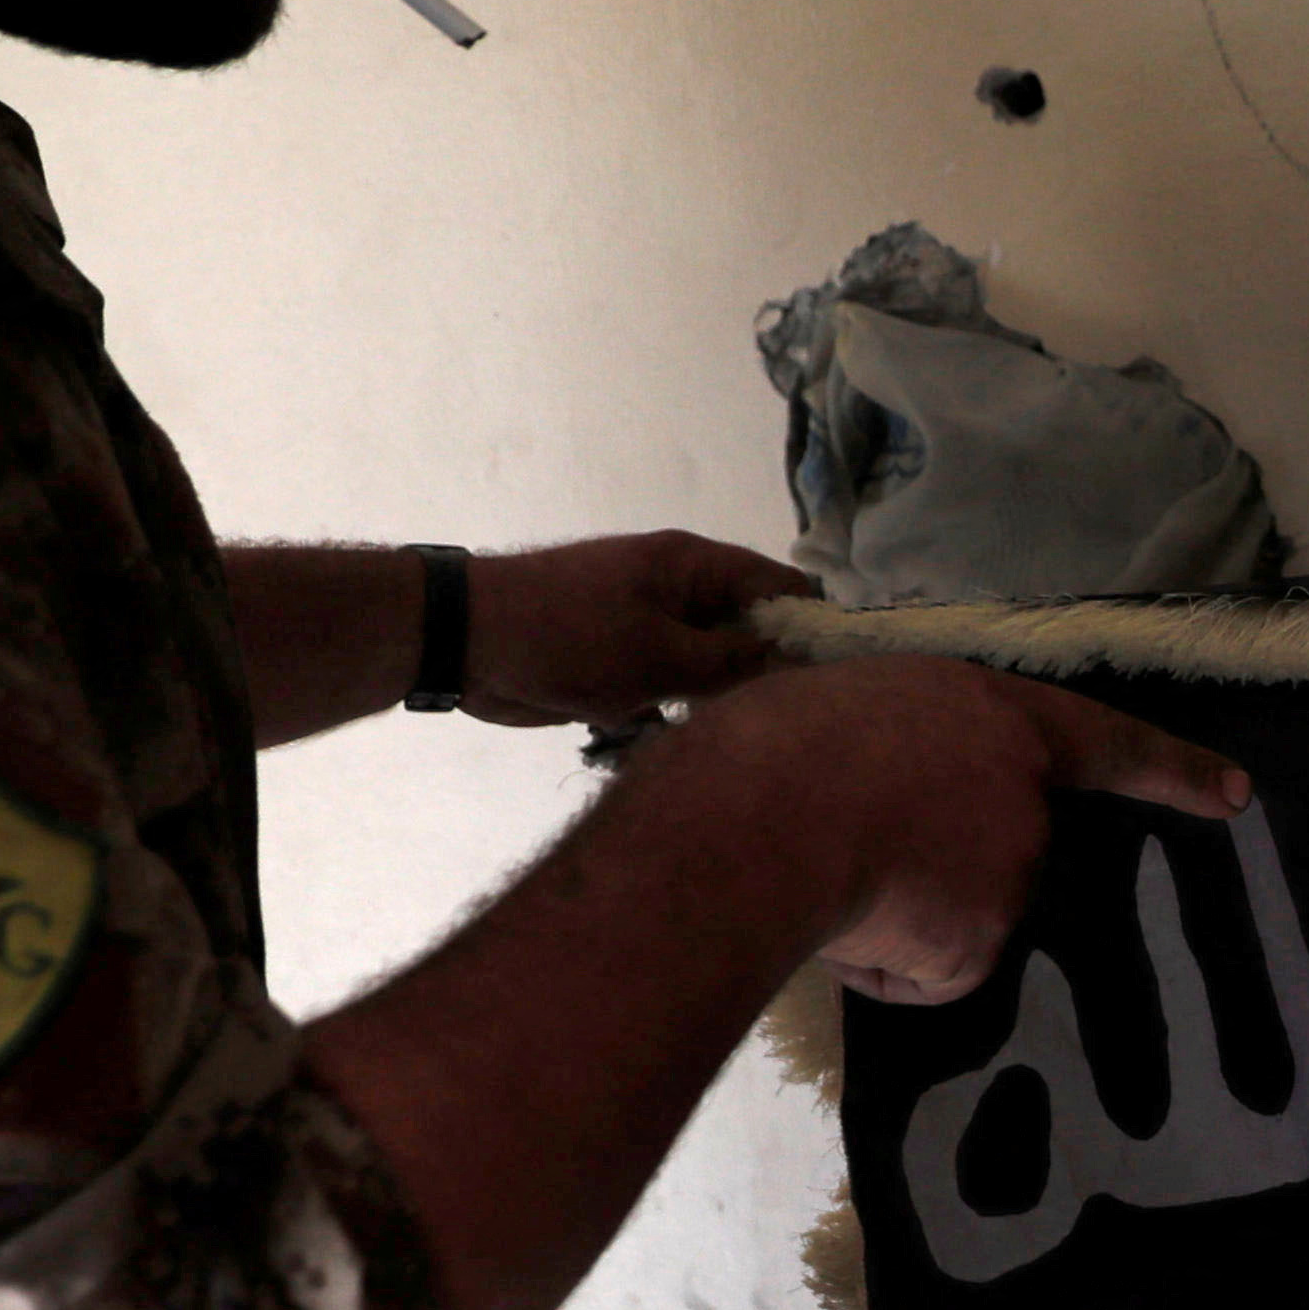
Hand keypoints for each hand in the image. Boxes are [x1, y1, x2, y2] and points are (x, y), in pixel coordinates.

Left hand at [464, 531, 819, 728]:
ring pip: (713, 663)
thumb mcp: (659, 655)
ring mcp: (650, 625)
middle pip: (751, 629)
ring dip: (725, 699)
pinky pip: (674, 683)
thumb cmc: (566, 637)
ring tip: (757, 743)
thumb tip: (795, 663)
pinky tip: (698, 743)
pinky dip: (684, 709)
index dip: (816, 628)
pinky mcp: (622, 661)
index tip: (844, 681)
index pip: (781, 587)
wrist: (464, 642)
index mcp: (693, 566)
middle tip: (805, 728)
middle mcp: (679, 590)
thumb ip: (731, 662)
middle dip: (774, 672)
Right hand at [688, 658, 1247, 1006]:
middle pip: (988, 848)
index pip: (1101, 741)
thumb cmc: (777, 742)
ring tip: (817, 870)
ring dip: (888, 910)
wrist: (767, 812)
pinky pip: (921, 971)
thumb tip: (864, 790)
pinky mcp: (983, 942)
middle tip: (837, 837)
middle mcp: (1022, 793)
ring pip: (946, 915)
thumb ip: (894, 740)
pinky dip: (877, 963)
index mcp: (993, 710)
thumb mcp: (846, 703)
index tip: (1235, 795)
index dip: (1170, 767)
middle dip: (923, 861)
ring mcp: (1013, 871)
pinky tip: (839, 925)